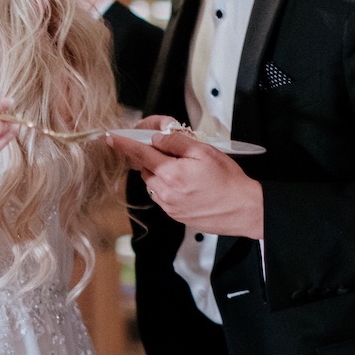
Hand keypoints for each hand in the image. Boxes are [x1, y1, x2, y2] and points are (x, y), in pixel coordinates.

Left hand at [110, 124, 263, 238]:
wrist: (242, 208)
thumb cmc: (228, 181)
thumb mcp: (205, 152)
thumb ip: (177, 143)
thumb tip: (158, 139)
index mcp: (171, 173)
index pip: (141, 154)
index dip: (125, 144)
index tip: (112, 138)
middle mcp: (165, 192)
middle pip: (147, 169)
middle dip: (154, 159)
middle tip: (176, 155)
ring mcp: (169, 206)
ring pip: (153, 184)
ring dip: (162, 174)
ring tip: (186, 172)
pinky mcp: (175, 215)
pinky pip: (162, 196)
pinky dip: (168, 187)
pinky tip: (188, 186)